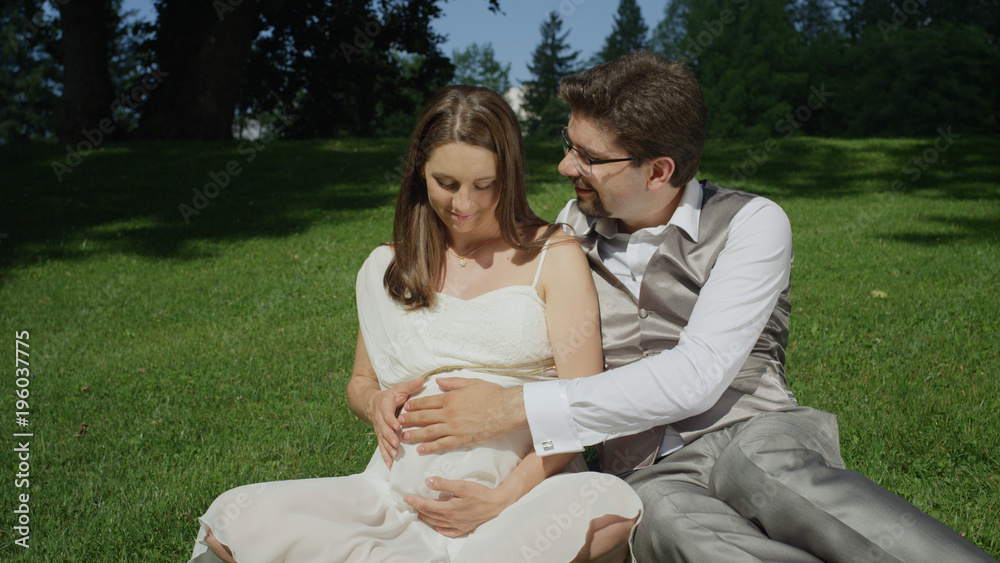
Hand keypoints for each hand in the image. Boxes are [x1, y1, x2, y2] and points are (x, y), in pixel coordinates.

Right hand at [369, 377, 424, 467]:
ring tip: (395, 455)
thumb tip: (423, 379)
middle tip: (397, 443)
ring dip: (388, 447)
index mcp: (384, 405)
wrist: (372, 402)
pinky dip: (385, 455)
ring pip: (382, 439)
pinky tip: (390, 464)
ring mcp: (379, 428)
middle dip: (389, 436)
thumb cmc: (390, 396)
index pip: (386, 412)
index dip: (390, 419)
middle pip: (383, 428)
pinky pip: (381, 446)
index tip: (397, 425)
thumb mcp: (399, 389)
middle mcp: (379, 417)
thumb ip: (410, 386)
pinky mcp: (380, 436)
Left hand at [399, 377, 525, 454]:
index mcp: (450, 398)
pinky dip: (430, 447)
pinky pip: (442, 444)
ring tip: (405, 436)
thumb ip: (452, 382)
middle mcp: (449, 413)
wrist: (506, 410)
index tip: (405, 407)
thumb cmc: (491, 394)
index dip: (414, 405)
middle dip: (409, 420)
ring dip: (415, 434)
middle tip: (399, 422)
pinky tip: (421, 449)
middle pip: (424, 417)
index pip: (426, 402)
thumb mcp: (471, 382)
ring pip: (429, 432)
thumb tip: (438, 380)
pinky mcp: (462, 439)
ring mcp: (454, 428)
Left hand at [404, 477, 511, 536]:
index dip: (416, 502)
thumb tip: (428, 482)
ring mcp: (457, 525)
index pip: (427, 505)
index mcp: (449, 508)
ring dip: (426, 518)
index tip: (407, 499)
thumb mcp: (462, 485)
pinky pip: (448, 531)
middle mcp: (451, 519)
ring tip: (419, 513)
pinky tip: (437, 525)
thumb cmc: (481, 494)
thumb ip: (444, 484)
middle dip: (419, 509)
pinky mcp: (464, 529)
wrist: (497, 505)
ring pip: (437, 523)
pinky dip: (440, 528)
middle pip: (430, 515)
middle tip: (410, 505)